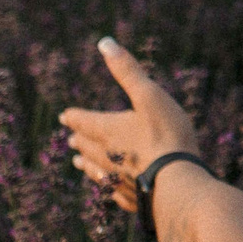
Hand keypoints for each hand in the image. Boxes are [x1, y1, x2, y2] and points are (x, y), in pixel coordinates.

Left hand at [61, 38, 198, 212]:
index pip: (83, 121)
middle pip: (87, 146)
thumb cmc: (165, 135)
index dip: (74, 117)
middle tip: (71, 139)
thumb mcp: (149, 95)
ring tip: (79, 163)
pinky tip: (108, 190)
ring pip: (95, 170)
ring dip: (86, 164)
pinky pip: (112, 192)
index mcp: (108, 130)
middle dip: (79, 140)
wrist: (177, 184)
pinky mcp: (131, 198)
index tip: (64, 116)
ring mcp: (117, 180)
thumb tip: (105, 43)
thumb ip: (127, 71)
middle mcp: (106, 155)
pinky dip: (106, 186)